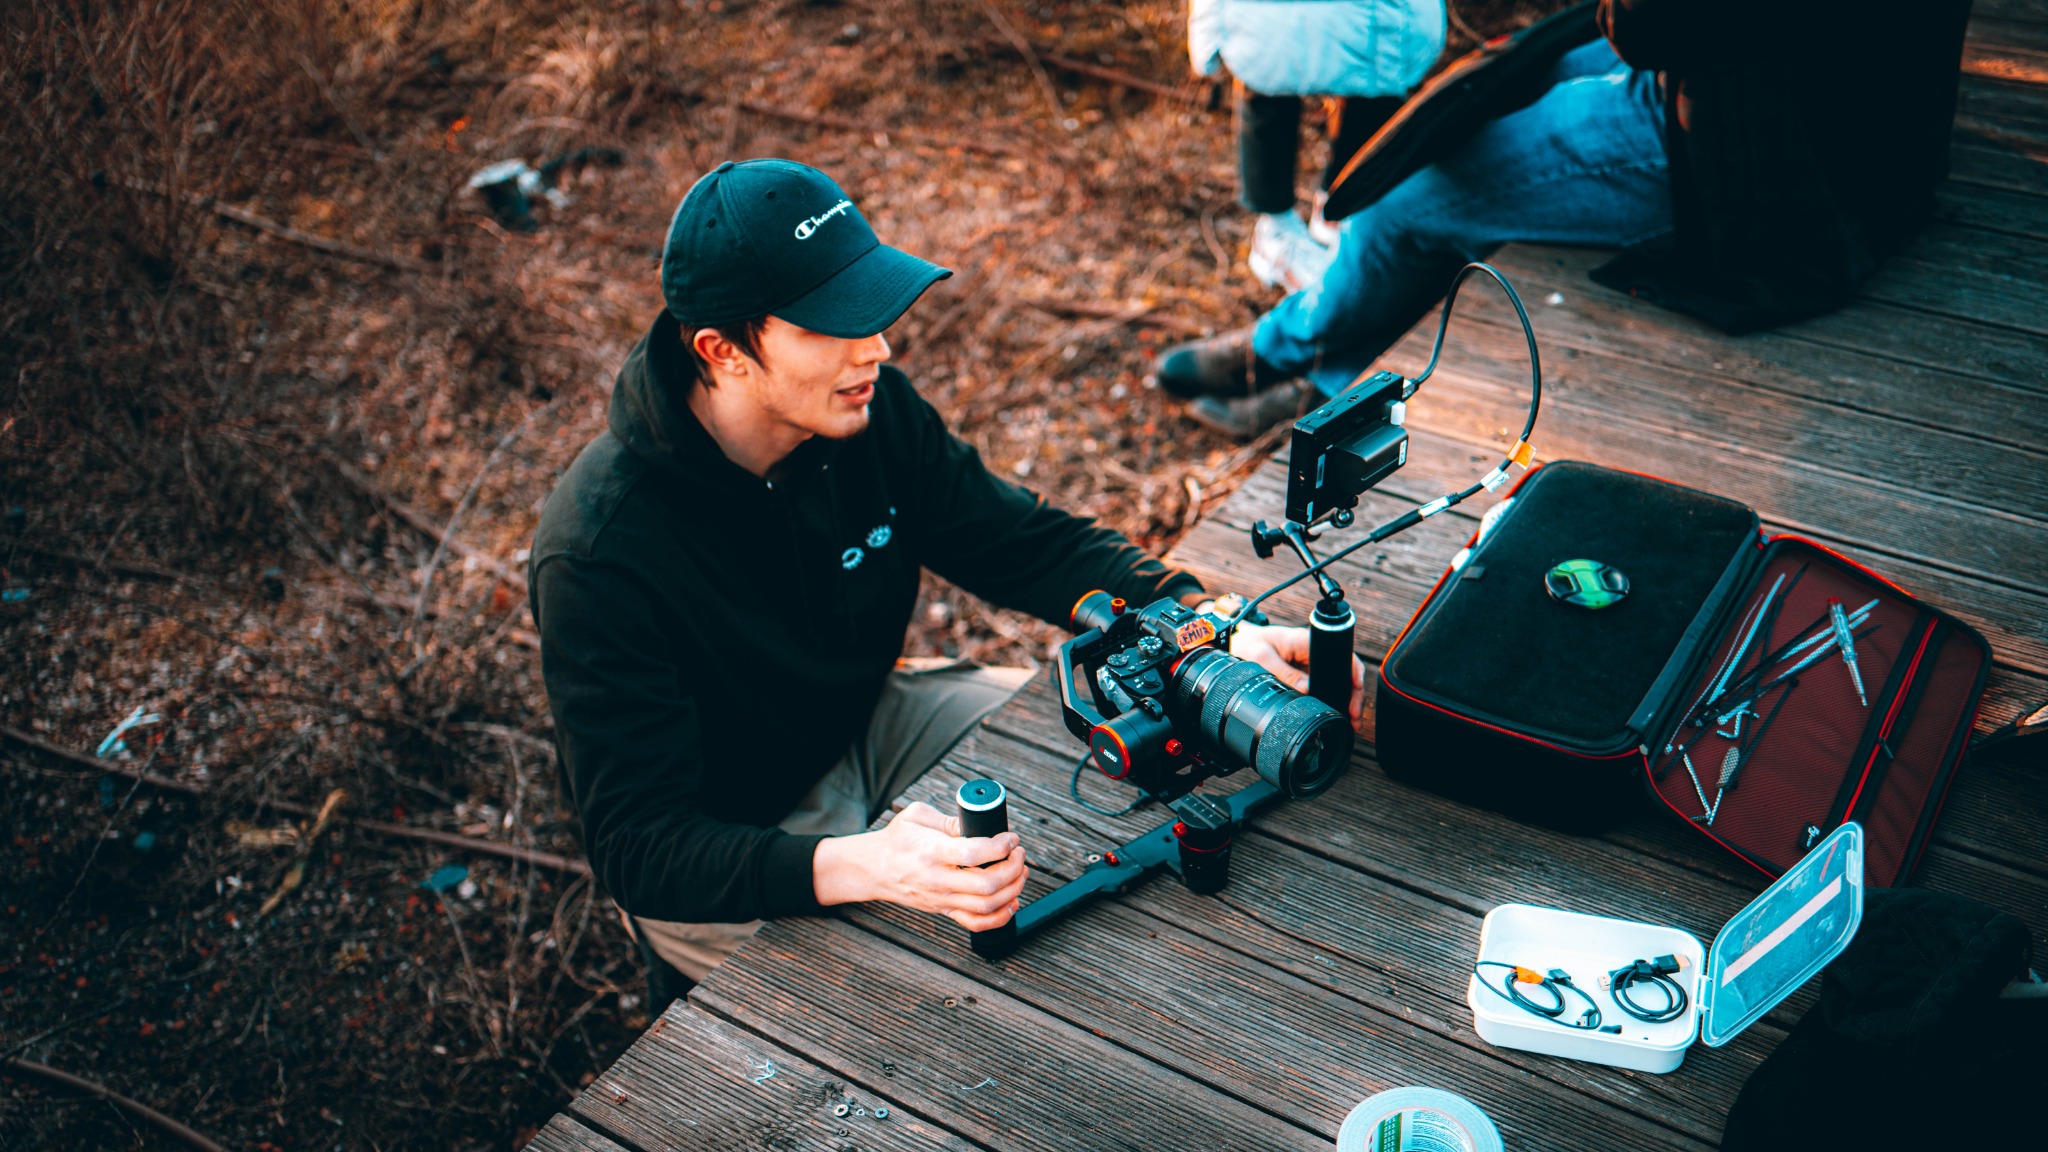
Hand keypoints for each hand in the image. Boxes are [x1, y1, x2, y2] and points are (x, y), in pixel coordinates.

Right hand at [811, 801, 1027, 930]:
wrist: (875, 869)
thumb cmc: (897, 840)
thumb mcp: (917, 815)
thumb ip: (950, 820)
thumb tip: (979, 826)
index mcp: (931, 852)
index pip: (972, 854)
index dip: (999, 847)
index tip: (1010, 838)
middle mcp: (938, 880)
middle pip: (986, 884)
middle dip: (1013, 868)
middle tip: (1018, 854)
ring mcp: (942, 899)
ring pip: (986, 906)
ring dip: (1013, 890)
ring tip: (1020, 873)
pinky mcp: (944, 911)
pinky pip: (976, 924)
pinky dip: (1000, 917)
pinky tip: (1011, 902)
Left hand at [1229, 621, 1366, 730]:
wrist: (1235, 643)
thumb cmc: (1247, 644)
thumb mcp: (1263, 659)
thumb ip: (1285, 674)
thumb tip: (1308, 691)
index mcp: (1305, 642)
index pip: (1339, 654)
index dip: (1353, 673)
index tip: (1356, 691)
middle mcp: (1312, 652)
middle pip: (1343, 671)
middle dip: (1353, 693)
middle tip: (1354, 716)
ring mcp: (1310, 664)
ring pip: (1336, 681)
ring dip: (1345, 699)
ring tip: (1350, 720)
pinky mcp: (1304, 674)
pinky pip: (1323, 686)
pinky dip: (1331, 699)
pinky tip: (1335, 713)